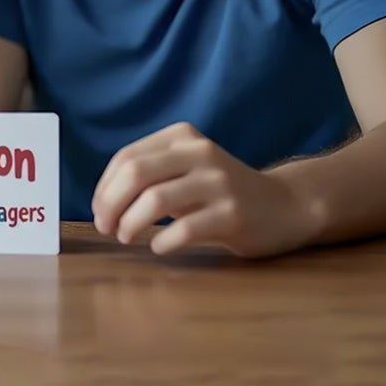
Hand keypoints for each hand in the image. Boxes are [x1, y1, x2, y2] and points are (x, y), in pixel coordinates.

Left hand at [90, 123, 314, 257]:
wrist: (286, 206)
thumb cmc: (223, 193)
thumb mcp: (188, 170)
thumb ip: (151, 175)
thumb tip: (102, 202)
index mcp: (183, 138)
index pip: (127, 157)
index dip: (104, 187)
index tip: (99, 211)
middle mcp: (200, 153)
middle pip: (136, 174)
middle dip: (110, 204)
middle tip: (105, 227)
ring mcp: (218, 183)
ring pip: (155, 200)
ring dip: (130, 223)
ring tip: (127, 237)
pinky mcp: (232, 214)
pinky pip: (184, 230)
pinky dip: (162, 242)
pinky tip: (159, 247)